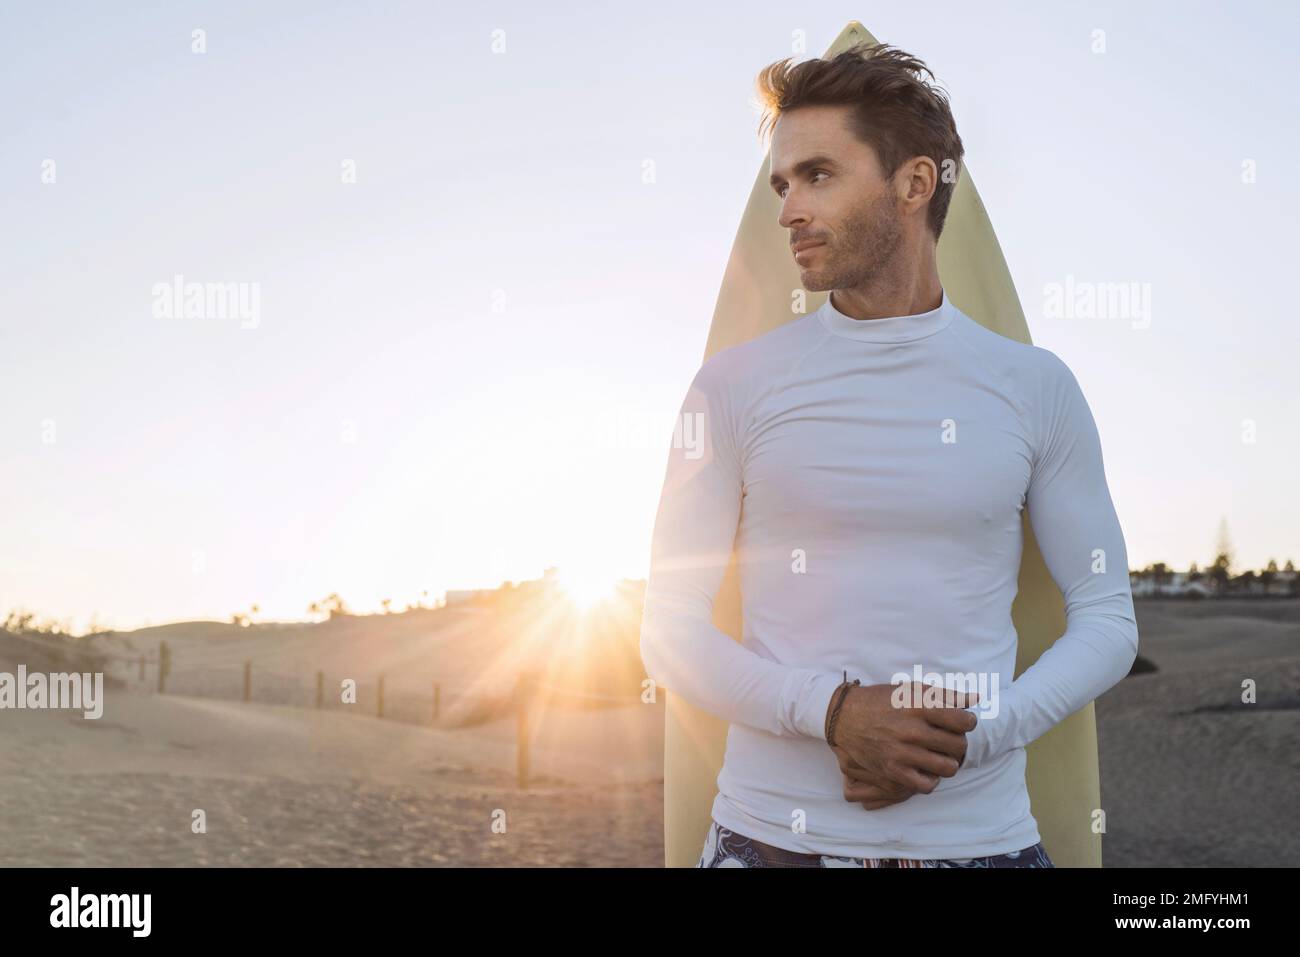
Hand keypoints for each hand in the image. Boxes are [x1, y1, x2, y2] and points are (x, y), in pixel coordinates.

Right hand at [827, 681, 977, 802]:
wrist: (844, 717)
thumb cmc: (881, 701)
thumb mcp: (911, 690)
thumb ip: (945, 694)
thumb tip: (976, 699)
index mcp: (919, 706)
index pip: (963, 721)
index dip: (968, 722)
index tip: (961, 722)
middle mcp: (912, 730)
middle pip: (958, 745)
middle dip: (959, 742)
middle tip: (948, 739)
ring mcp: (903, 753)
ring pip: (948, 768)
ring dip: (948, 762)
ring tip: (939, 755)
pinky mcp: (893, 770)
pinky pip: (927, 785)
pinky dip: (931, 779)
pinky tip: (925, 768)